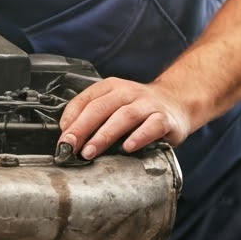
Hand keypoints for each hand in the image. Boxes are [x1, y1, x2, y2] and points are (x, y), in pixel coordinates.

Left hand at [57, 77, 193, 159]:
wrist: (178, 103)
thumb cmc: (139, 110)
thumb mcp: (113, 106)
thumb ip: (93, 118)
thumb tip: (68, 137)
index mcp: (111, 87)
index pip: (85, 99)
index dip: (71, 118)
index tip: (62, 137)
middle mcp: (128, 92)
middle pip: (100, 108)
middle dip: (81, 128)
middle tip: (69, 146)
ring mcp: (148, 104)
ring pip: (123, 116)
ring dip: (104, 135)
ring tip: (89, 152)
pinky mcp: (165, 118)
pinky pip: (151, 126)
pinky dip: (139, 137)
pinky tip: (127, 148)